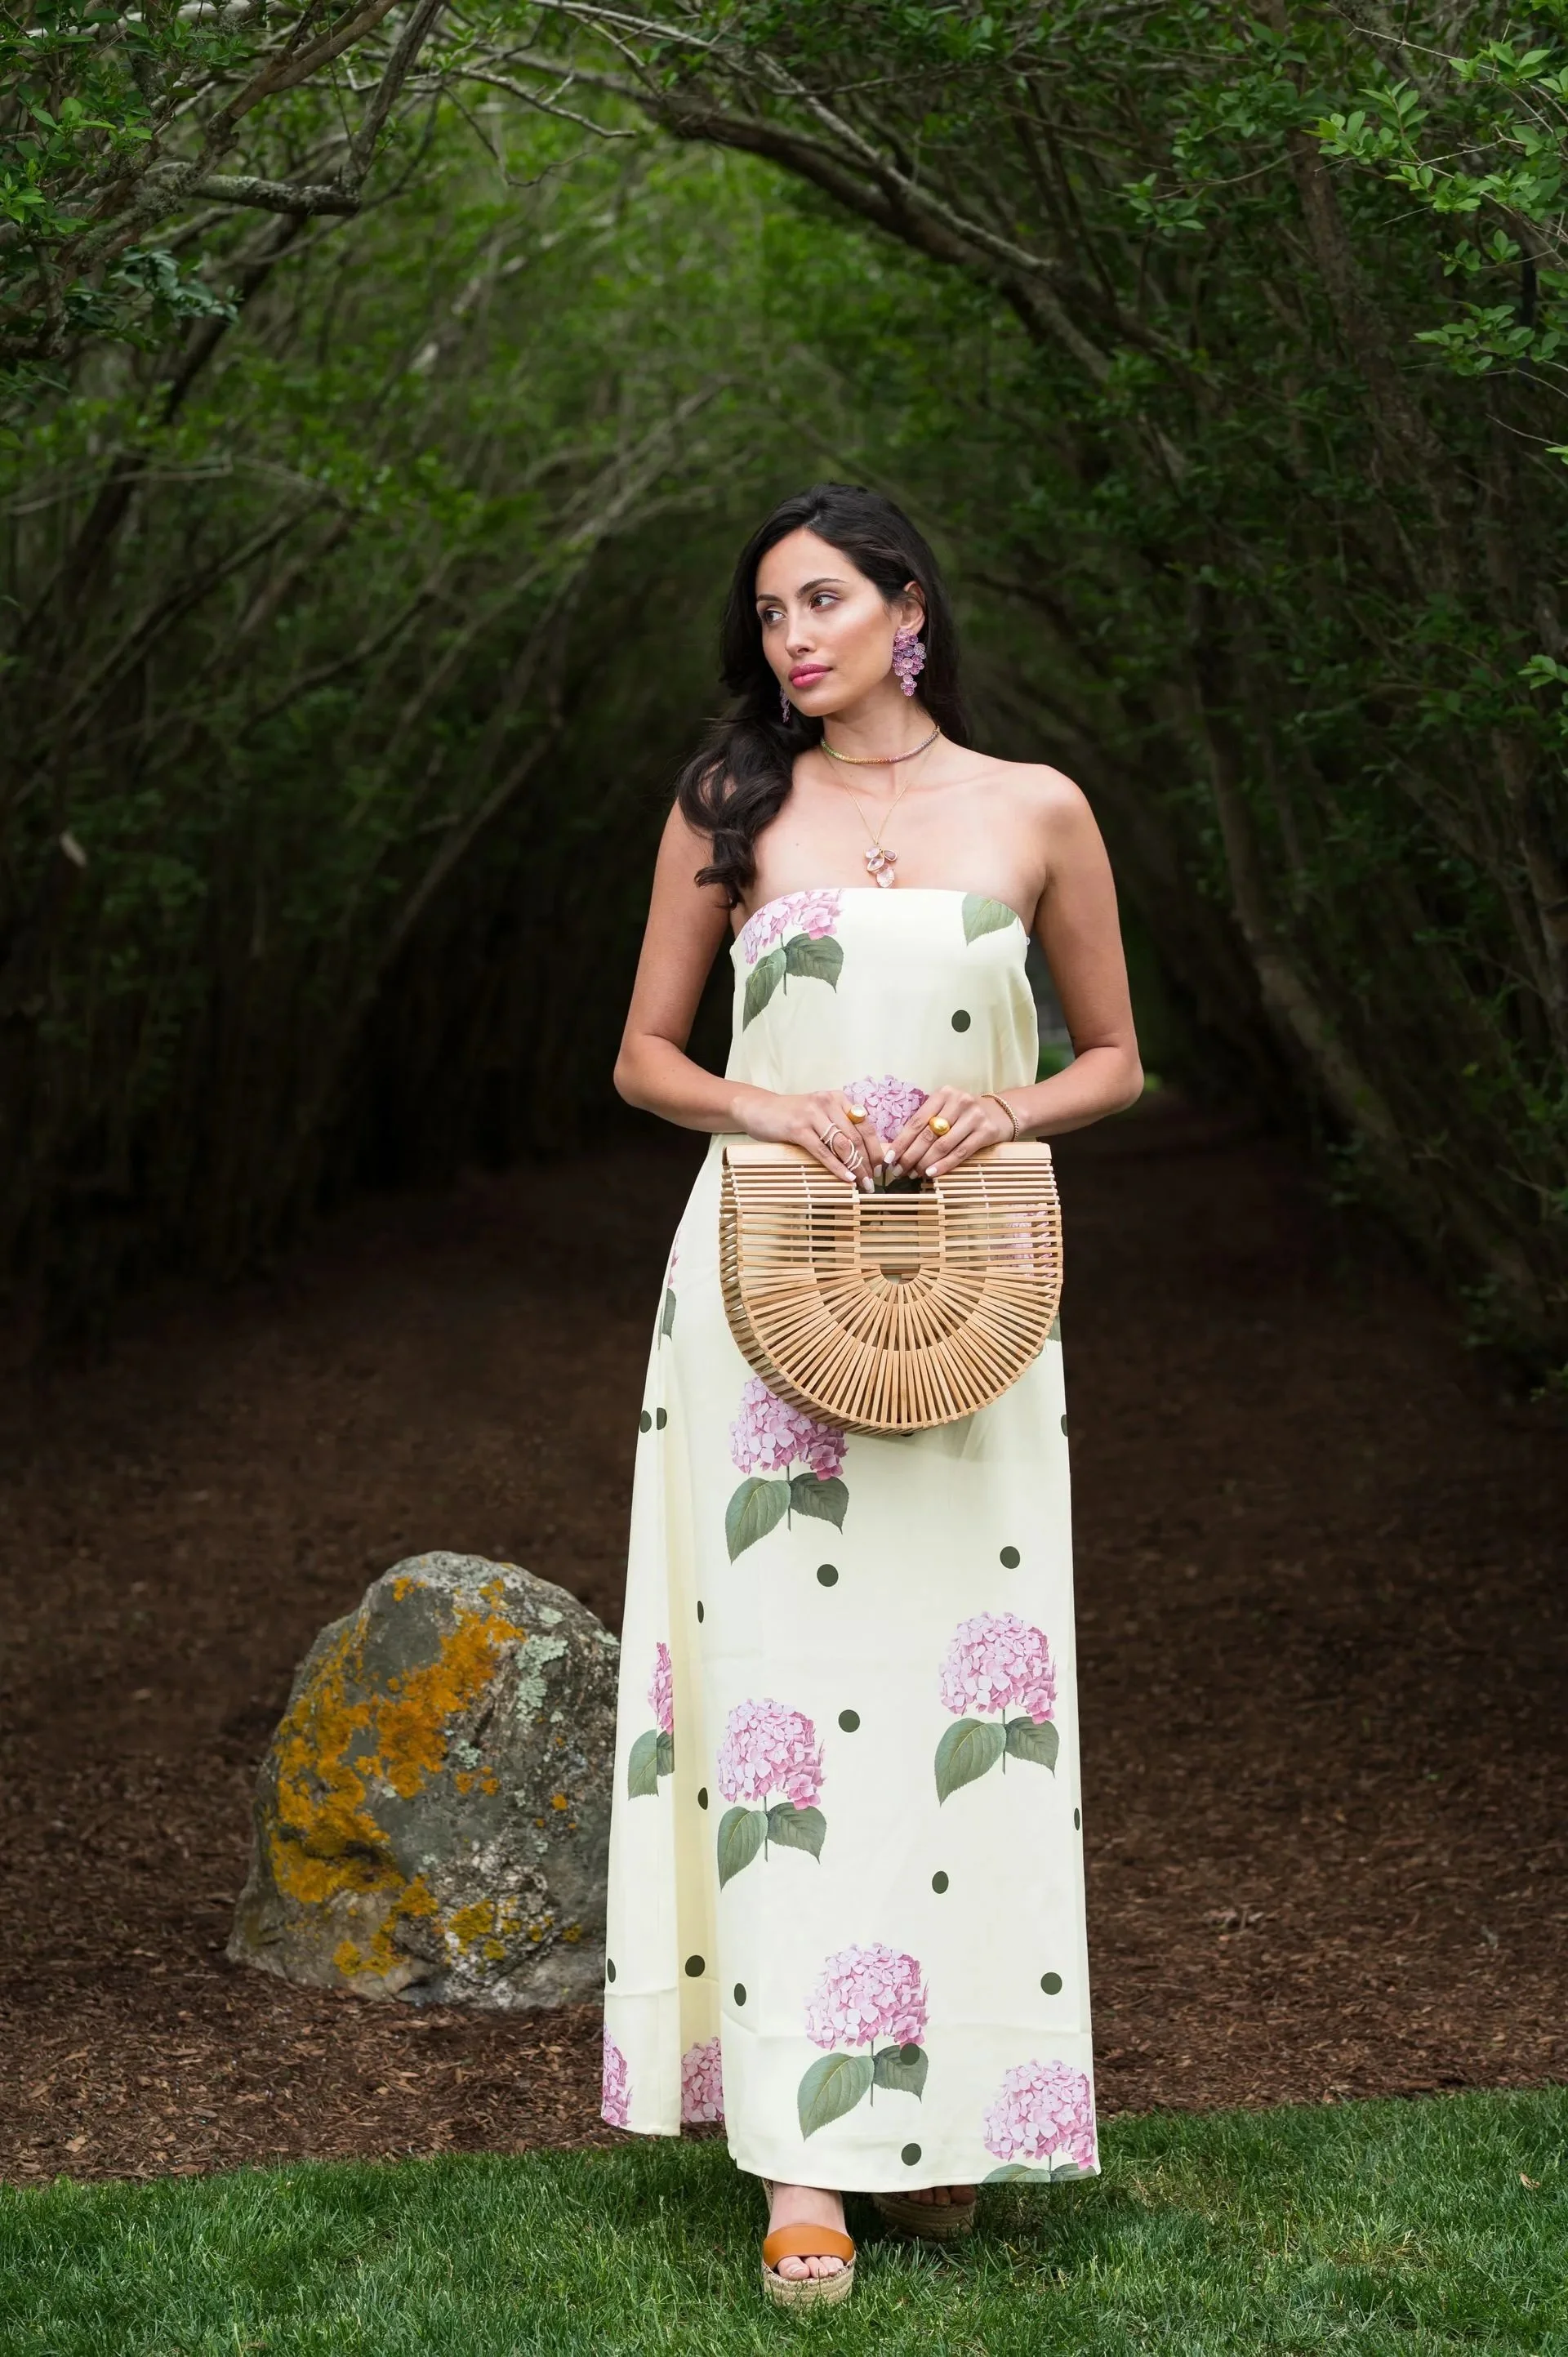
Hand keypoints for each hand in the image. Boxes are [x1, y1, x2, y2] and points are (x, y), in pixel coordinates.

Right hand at [738, 1088, 886, 1190]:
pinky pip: (823, 1152)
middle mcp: (828, 1103)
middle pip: (857, 1137)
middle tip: (873, 1181)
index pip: (866, 1125)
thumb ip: (839, 1126)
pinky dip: (837, 1167)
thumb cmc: (792, 1116)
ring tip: (863, 1183)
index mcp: (838, 1098)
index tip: (881, 1167)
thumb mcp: (820, 1115)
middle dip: (868, 1162)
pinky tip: (847, 1179)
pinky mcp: (798, 1128)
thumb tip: (864, 1153)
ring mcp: (812, 1115)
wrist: (759, 1109)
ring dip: (856, 1167)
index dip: (876, 1148)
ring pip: (843, 1145)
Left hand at [885, 1087, 1013, 1180]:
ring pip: (942, 1145)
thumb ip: (926, 1123)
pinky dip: (944, 1165)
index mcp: (943, 1094)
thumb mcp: (946, 1109)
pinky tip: (931, 1173)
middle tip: (899, 1171)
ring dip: (925, 1163)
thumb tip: (899, 1149)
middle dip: (910, 1156)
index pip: (916, 1121)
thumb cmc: (964, 1114)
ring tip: (913, 1174)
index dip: (901, 1142)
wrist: (1001, 1112)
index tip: (889, 1159)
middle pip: (927, 1134)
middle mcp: (958, 1102)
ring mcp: (973, 1116)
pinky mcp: (985, 1131)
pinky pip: (960, 1153)